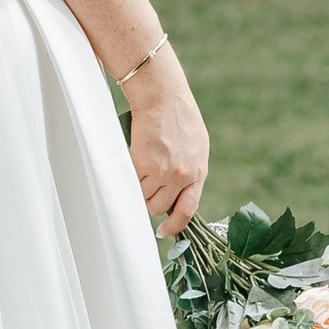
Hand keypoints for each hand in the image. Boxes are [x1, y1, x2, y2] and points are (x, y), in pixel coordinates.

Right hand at [127, 46, 208, 237]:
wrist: (163, 97)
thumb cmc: (179, 118)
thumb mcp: (196, 147)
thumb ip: (190, 171)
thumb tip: (179, 193)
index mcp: (198, 172)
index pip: (187, 211)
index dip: (174, 226)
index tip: (164, 232)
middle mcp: (182, 175)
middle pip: (159, 207)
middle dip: (151, 201)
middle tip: (147, 185)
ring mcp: (162, 171)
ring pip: (143, 196)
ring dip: (139, 186)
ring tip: (143, 165)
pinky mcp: (142, 163)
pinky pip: (132, 182)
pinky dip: (130, 174)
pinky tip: (137, 156)